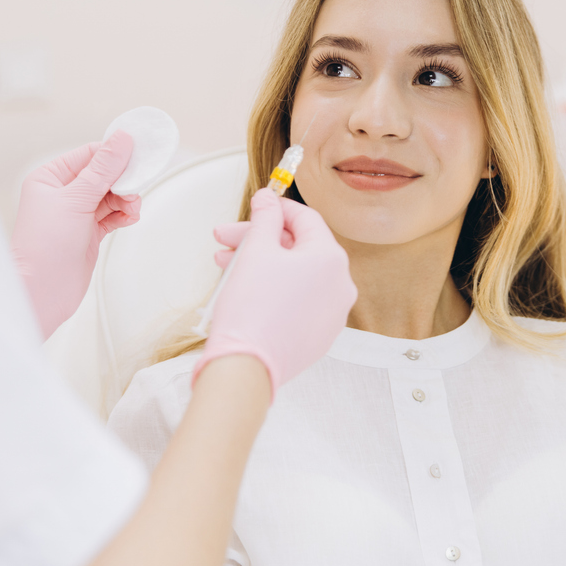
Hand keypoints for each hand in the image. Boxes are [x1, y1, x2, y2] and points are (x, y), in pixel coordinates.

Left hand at [11, 132, 141, 338]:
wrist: (42, 292)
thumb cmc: (44, 246)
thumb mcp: (76, 199)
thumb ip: (102, 169)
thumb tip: (122, 138)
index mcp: (50, 178)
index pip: (89, 155)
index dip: (114, 155)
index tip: (138, 156)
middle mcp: (62, 194)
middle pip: (103, 175)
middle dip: (123, 180)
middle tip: (135, 188)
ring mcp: (76, 214)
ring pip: (111, 196)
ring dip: (126, 199)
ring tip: (131, 208)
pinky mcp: (88, 233)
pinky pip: (112, 215)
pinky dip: (123, 215)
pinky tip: (128, 218)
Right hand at [194, 189, 356, 397]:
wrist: (247, 366)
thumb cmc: (252, 308)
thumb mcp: (256, 251)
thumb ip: (264, 219)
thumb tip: (268, 198)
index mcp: (331, 259)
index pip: (307, 219)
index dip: (277, 209)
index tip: (255, 206)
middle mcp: (341, 285)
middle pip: (299, 248)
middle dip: (259, 239)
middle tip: (225, 238)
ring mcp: (333, 314)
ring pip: (297, 276)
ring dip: (262, 264)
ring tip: (224, 264)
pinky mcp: (319, 336)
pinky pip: (299, 301)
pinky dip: (275, 290)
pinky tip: (245, 287)